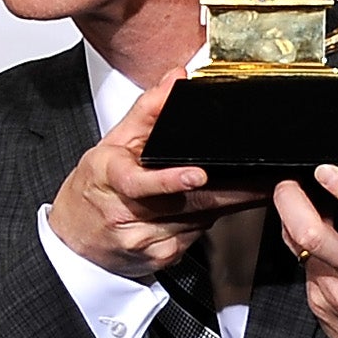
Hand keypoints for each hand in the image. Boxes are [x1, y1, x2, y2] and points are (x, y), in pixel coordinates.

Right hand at [48, 70, 262, 281]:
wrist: (75, 239)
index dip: (170, 179)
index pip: (139, 182)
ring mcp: (144, 240)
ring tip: (239, 188)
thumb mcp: (111, 144)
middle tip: (262, 181)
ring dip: (223, 202)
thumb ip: (147, 110)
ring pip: (199, 218)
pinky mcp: (161, 257)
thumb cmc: (94, 189)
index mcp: (110, 179)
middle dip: (230, 191)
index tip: (198, 174)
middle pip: (186, 202)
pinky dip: (205, 218)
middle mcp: (126, 214)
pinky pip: (196, 233)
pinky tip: (201, 208)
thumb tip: (175, 80)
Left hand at [279, 138, 337, 337]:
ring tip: (303, 205)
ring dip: (295, 220)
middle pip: (312, 235)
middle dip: (291, 201)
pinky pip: (302, 265)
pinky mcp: (318, 304)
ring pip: (298, 247)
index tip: (326, 170)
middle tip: (289, 183)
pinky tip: (321, 241)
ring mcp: (336, 292)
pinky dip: (305, 246)